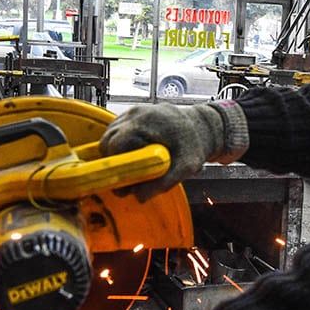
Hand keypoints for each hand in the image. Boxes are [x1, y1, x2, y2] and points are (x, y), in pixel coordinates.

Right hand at [100, 101, 247, 200]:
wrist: (202, 126)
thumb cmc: (194, 145)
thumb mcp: (185, 168)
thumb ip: (163, 184)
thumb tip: (138, 198)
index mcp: (146, 123)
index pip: (114, 145)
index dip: (114, 166)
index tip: (123, 180)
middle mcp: (136, 114)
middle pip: (107, 141)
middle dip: (113, 162)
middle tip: (127, 178)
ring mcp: (133, 111)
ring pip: (109, 136)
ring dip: (115, 154)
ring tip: (133, 167)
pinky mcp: (133, 113)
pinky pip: (116, 131)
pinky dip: (120, 145)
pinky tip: (134, 155)